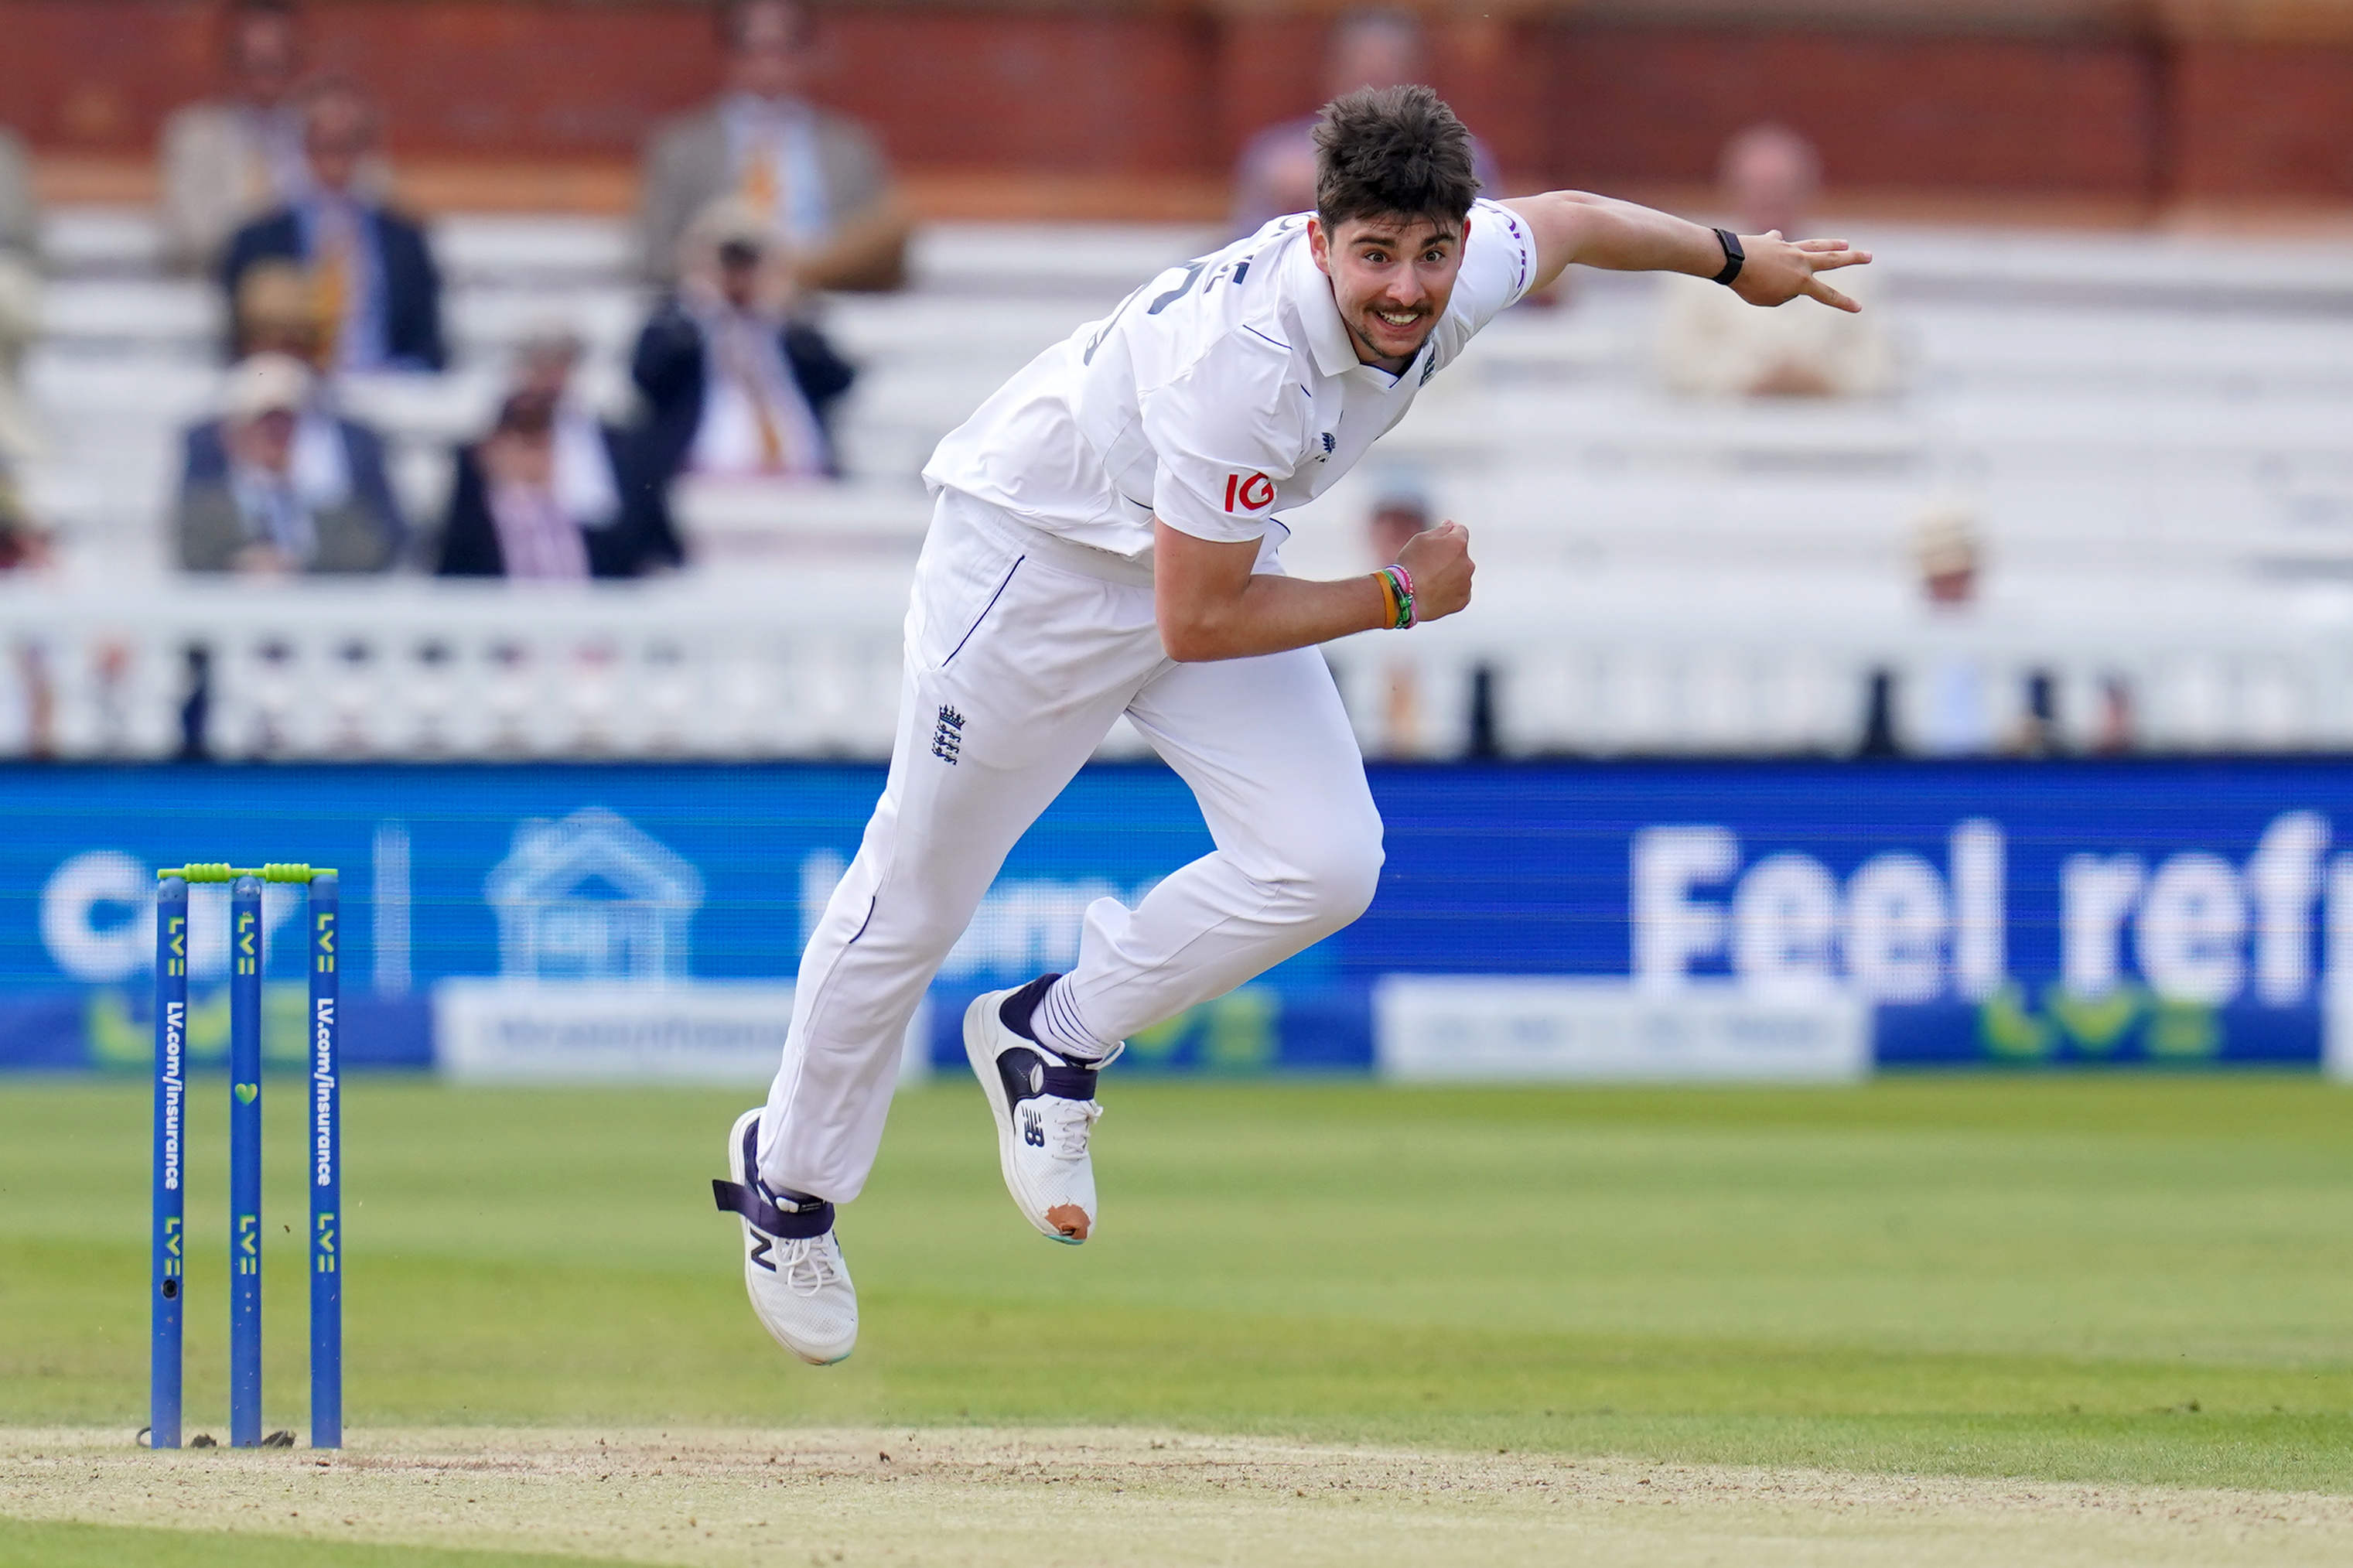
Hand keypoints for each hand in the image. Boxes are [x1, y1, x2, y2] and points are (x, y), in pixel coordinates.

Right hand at [1396, 521, 1472, 623]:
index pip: (1460, 531)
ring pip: (1460, 575)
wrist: (1405, 597)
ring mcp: (1466, 584)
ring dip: (1450, 575)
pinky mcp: (1462, 601)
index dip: (1449, 533)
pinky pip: (1459, 593)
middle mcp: (1467, 563)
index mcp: (1458, 544)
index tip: (1440, 540)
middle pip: (1461, 556)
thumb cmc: (1410, 566)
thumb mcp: (1420, 539)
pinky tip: (1434, 593)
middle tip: (1429, 565)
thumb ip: (1440, 530)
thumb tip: (1450, 526)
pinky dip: (1450, 592)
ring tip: (1429, 582)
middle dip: (1449, 557)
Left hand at [1731, 232, 1871, 313]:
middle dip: (1852, 258)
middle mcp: (1800, 262)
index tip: (1858, 307)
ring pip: (1815, 244)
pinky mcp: (1773, 240)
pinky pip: (1779, 241)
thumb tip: (1786, 278)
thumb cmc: (1749, 285)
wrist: (1732, 260)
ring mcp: (1788, 248)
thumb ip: (1783, 293)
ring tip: (1844, 242)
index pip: (1827, 294)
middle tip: (1868, 255)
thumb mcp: (1769, 299)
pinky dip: (1780, 243)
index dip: (1843, 302)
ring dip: (1831, 243)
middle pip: (1832, 259)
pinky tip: (1778, 239)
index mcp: (1802, 281)